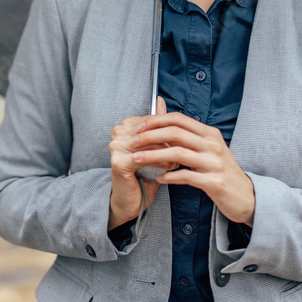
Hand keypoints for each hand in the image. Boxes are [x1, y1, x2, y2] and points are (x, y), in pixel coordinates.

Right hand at [107, 96, 178, 229]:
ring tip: (179, 161)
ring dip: (168, 153)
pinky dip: (160, 163)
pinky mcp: (118, 162)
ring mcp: (115, 147)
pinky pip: (145, 158)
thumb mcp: (153, 146)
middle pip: (151, 132)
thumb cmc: (144, 172)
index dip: (168, 131)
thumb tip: (161, 101)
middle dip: (170, 142)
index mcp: (124, 126)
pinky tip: (171, 168)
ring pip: (150, 145)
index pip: (151, 121)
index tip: (182, 141)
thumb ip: (157, 124)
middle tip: (185, 151)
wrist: (133, 199)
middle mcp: (117, 133)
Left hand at [130, 100, 255, 225]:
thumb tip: (164, 122)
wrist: (246, 197)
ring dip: (153, 155)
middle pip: (175, 132)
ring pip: (178, 153)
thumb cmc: (222, 172)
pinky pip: (186, 176)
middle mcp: (213, 145)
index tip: (139, 128)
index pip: (178, 119)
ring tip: (137, 159)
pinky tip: (158, 178)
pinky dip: (169, 176)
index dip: (156, 121)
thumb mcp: (208, 150)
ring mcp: (215, 163)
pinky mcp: (215, 182)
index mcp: (210, 134)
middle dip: (149, 136)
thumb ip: (188, 137)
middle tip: (132, 142)